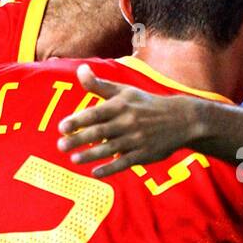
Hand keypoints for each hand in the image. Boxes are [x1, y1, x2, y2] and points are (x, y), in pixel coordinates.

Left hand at [57, 64, 202, 176]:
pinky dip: (110, 168)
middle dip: (79, 139)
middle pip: (99, 132)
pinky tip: (95, 172)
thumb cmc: (146, 104)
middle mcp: (128, 122)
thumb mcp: (124, 91)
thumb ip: (99, 85)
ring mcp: (137, 139)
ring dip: (91, 155)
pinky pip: (124, 162)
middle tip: (61, 146)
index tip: (62, 128)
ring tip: (73, 159)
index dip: (78, 120)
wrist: (181, 119)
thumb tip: (79, 70)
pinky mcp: (144, 154)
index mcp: (121, 105)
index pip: (96, 113)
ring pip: (110, 148)